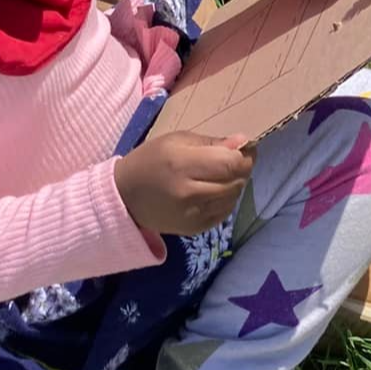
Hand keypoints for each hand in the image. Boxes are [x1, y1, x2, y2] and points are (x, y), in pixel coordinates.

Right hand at [114, 131, 252, 234]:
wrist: (124, 197)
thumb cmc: (151, 160)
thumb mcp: (177, 140)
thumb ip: (212, 142)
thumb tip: (242, 141)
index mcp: (183, 165)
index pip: (232, 163)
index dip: (245, 155)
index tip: (246, 148)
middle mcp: (189, 193)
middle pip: (236, 181)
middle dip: (242, 168)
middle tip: (233, 160)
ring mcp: (192, 215)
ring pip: (233, 197)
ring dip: (235, 184)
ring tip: (220, 175)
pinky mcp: (194, 229)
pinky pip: (224, 212)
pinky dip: (226, 200)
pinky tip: (213, 191)